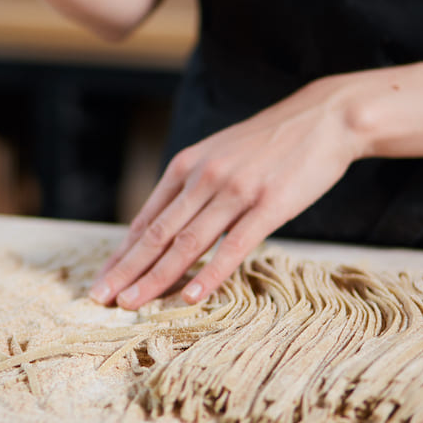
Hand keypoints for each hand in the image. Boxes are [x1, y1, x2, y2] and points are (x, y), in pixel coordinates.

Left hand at [90, 76, 366, 308]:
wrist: (323, 117)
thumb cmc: (269, 143)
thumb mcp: (218, 154)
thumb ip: (192, 185)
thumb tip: (167, 222)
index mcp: (186, 165)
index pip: (146, 219)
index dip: (123, 252)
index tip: (103, 278)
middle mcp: (203, 177)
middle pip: (157, 234)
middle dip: (126, 270)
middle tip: (100, 298)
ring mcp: (234, 191)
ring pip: (186, 243)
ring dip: (155, 278)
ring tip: (131, 304)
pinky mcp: (268, 204)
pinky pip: (233, 246)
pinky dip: (209, 273)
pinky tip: (190, 296)